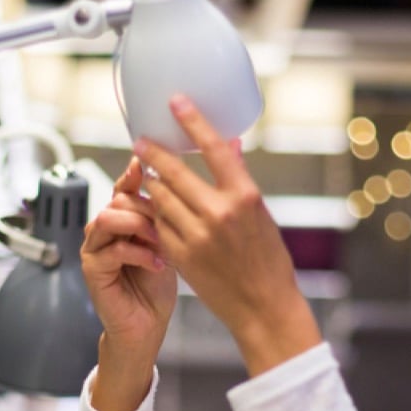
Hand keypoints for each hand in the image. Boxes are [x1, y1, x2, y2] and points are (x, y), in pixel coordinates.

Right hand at [81, 158, 176, 410]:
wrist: (147, 326)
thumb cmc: (158, 288)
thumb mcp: (169, 245)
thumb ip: (168, 217)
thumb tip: (185, 183)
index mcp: (122, 220)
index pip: (124, 187)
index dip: (135, 175)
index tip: (152, 167)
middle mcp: (104, 230)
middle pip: (118, 199)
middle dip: (145, 207)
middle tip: (169, 222)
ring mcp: (94, 248)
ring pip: (109, 218)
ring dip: (139, 226)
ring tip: (161, 242)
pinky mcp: (92, 269)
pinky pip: (111, 250)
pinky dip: (137, 254)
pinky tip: (157, 264)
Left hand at [134, 96, 321, 376]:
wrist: (263, 307)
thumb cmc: (268, 261)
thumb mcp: (262, 215)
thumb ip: (240, 181)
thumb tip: (230, 146)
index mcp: (245, 197)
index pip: (213, 149)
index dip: (192, 122)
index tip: (175, 103)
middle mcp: (218, 213)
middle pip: (174, 171)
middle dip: (153, 153)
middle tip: (141, 142)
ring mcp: (196, 235)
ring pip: (159, 197)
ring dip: (151, 183)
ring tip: (147, 175)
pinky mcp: (179, 255)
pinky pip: (157, 224)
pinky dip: (154, 212)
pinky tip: (154, 207)